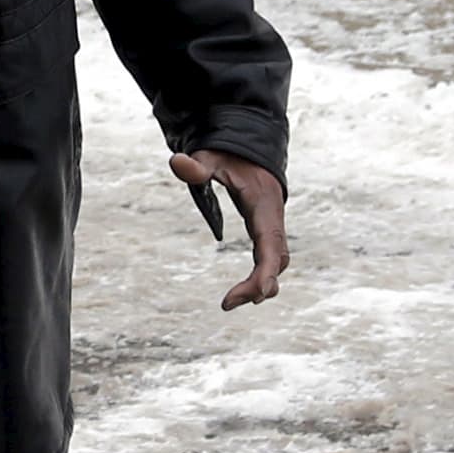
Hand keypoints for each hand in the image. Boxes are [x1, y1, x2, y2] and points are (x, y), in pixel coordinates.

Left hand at [171, 151, 288, 310]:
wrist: (250, 148)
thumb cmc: (229, 155)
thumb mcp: (211, 157)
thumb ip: (196, 165)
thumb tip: (177, 163)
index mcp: (263, 204)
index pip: (271, 242)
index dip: (268, 269)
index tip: (260, 293)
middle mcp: (272, 219)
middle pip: (277, 259)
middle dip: (259, 284)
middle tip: (227, 304)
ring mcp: (271, 225)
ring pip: (276, 261)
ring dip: (260, 284)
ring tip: (231, 302)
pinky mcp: (265, 229)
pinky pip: (269, 257)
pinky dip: (261, 275)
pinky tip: (246, 291)